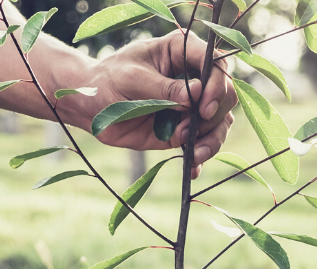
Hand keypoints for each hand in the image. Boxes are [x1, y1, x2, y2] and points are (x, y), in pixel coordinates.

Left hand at [71, 31, 235, 176]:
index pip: (215, 64)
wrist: (91, 107)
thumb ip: (164, 88)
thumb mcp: (132, 79)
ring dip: (212, 139)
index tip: (203, 107)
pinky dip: (202, 157)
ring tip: (195, 153)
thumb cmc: (108, 80)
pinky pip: (204, 142)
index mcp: (181, 51)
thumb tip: (195, 93)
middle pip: (225, 94)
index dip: (217, 85)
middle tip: (192, 128)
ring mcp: (191, 105)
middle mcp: (193, 77)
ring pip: (221, 121)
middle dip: (214, 115)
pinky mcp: (185, 128)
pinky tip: (193, 168)